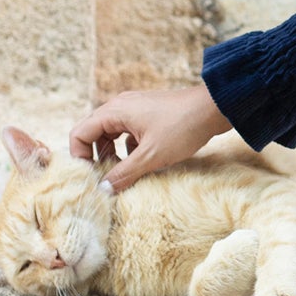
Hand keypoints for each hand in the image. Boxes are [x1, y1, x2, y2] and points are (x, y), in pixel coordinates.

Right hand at [69, 82, 232, 194]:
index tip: (91, 177)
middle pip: (93, 133)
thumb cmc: (182, 128)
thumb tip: (102, 189)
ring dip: (113, 154)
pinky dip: (130, 148)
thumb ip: (124, 173)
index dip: (79, 157)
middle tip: (106, 178)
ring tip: (124, 173)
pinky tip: (143, 162)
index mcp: (114, 111)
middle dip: (96, 157)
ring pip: (111, 134)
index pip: (79, 133)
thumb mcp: (151, 156)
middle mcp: (120, 106)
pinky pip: (128, 132)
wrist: (216, 108)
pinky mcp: (149, 114)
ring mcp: (135, 108)